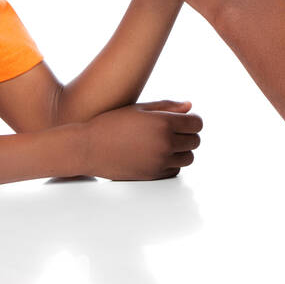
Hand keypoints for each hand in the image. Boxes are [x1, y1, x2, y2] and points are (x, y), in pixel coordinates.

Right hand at [78, 100, 202, 179]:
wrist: (88, 148)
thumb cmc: (111, 124)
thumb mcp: (139, 109)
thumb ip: (167, 107)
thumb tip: (190, 107)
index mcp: (163, 123)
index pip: (196, 123)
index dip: (192, 120)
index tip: (184, 120)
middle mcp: (165, 144)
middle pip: (195, 141)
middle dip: (188, 135)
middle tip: (174, 131)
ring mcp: (159, 162)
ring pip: (188, 158)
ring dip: (182, 150)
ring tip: (166, 143)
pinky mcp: (152, 176)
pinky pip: (175, 170)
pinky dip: (172, 163)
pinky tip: (158, 155)